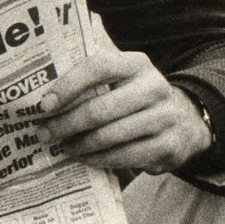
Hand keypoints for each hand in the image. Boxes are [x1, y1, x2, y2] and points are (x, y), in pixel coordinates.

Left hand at [38, 49, 211, 173]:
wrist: (183, 121)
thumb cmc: (133, 96)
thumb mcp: (120, 75)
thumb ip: (90, 70)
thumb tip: (41, 71)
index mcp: (136, 64)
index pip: (98, 67)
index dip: (67, 86)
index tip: (43, 106)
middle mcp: (154, 87)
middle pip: (100, 109)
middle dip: (65, 124)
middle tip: (43, 134)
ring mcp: (165, 118)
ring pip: (109, 136)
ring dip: (79, 145)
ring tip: (62, 148)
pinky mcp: (169, 145)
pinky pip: (124, 156)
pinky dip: (98, 159)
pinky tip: (84, 158)